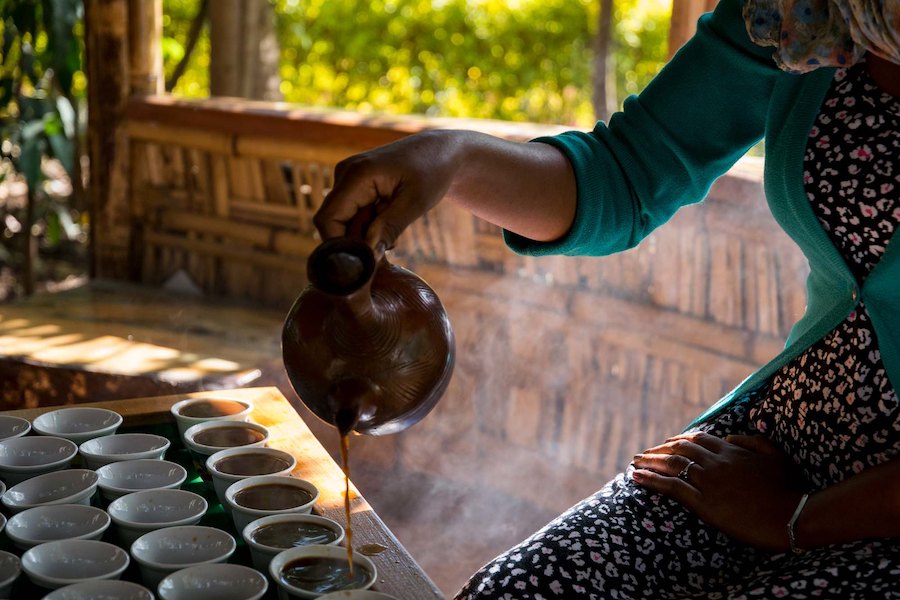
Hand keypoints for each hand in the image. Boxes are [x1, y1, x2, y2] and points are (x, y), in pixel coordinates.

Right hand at [314, 130, 464, 251]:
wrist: (440, 151)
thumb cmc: (433, 172)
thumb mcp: (416, 202)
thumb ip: (390, 227)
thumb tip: (368, 255)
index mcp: (357, 174)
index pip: (327, 219)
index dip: (341, 245)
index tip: (366, 260)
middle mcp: (344, 173)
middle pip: (332, 222)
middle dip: (355, 241)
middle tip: (388, 247)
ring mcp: (347, 178)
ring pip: (341, 220)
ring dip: (364, 234)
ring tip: (393, 232)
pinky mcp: (353, 184)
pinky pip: (350, 213)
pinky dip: (367, 225)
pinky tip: (389, 222)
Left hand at [631, 431, 802, 551]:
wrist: (792, 516)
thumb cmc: (789, 489)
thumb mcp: (776, 457)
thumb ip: (753, 442)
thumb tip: (731, 436)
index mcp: (730, 450)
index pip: (697, 439)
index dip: (678, 440)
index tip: (667, 444)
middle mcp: (715, 462)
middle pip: (678, 449)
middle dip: (658, 449)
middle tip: (644, 453)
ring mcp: (708, 481)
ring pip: (670, 465)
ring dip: (649, 461)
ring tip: (634, 462)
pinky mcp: (703, 502)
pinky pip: (670, 487)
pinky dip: (650, 480)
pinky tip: (636, 477)